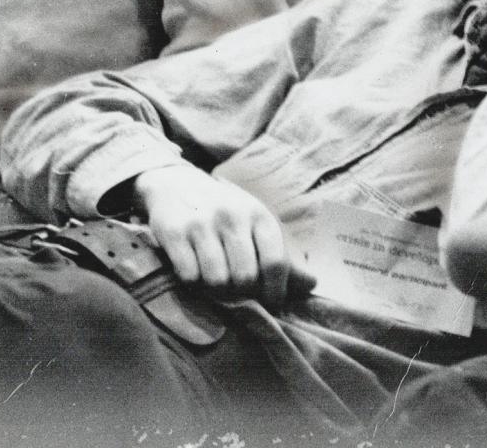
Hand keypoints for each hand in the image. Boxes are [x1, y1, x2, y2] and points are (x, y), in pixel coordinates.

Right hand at [132, 165, 311, 307]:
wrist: (176, 183)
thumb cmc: (226, 212)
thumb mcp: (257, 225)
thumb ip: (283, 256)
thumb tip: (312, 285)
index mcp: (259, 215)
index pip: (275, 262)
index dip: (275, 290)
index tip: (271, 302)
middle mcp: (232, 216)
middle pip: (246, 277)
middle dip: (244, 294)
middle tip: (238, 293)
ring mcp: (202, 224)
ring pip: (217, 280)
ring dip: (217, 290)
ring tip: (216, 282)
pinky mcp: (174, 232)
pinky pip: (189, 276)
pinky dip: (193, 282)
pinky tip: (195, 270)